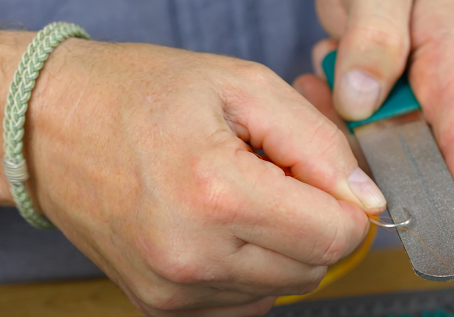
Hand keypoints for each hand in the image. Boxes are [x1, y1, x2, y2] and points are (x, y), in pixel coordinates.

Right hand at [0, 31, 385, 315]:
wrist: (53, 126)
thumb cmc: (143, 95)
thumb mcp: (244, 87)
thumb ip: (320, 144)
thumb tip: (367, 200)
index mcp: (217, 194)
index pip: (337, 236)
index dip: (346, 203)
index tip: (323, 177)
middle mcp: (194, 257)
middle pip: (315, 267)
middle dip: (313, 221)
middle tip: (275, 177)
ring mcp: (173, 290)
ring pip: (284, 286)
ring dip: (280, 244)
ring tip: (240, 195)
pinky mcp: (161, 305)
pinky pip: (245, 300)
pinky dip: (250, 266)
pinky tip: (220, 225)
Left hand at [315, 0, 453, 235]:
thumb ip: (377, 40)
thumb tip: (359, 101)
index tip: (450, 246)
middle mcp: (445, 103)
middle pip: (418, 165)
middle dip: (369, 155)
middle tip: (338, 101)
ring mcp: (418, 112)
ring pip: (378, 151)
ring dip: (343, 123)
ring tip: (330, 66)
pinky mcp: (391, 113)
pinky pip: (359, 134)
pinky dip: (335, 112)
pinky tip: (327, 76)